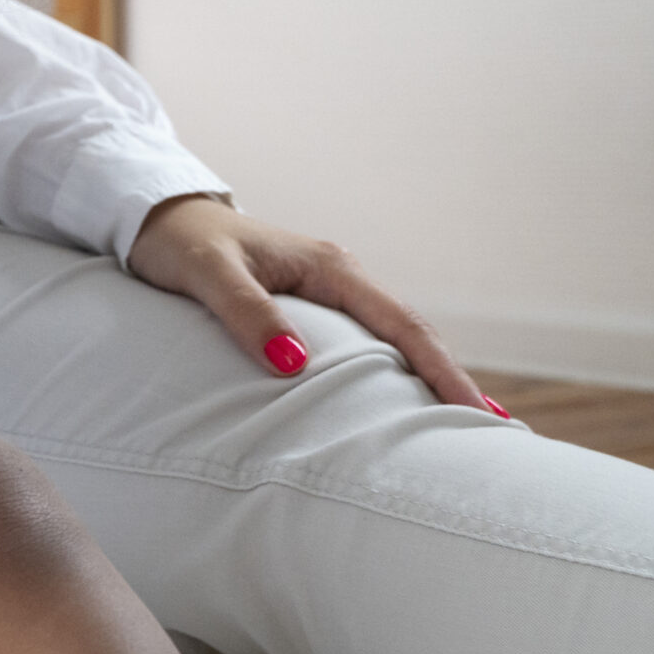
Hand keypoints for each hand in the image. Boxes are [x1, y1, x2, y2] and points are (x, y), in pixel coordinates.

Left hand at [127, 195, 493, 411]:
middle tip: (498, 436)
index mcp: (330, 267)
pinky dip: (389, 374)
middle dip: (453, 381)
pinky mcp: (311, 308)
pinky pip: (363, 345)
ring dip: (426, 380)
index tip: (479, 413)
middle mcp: (340, 278)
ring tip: (464, 432)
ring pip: (391, 341)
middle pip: (411, 335)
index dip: (442, 370)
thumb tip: (292, 363)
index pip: (402, 324)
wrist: (155, 217)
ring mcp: (328, 293)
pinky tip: (401, 407)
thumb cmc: (179, 242)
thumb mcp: (207, 274)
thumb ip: (245, 313)